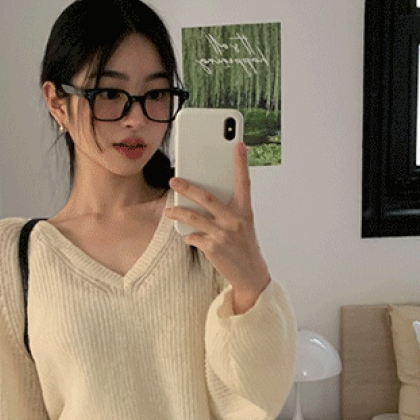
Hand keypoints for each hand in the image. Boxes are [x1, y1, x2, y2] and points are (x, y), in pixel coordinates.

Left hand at [165, 142, 270, 313]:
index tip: (238, 144)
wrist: (250, 275)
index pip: (244, 182)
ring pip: (193, 217)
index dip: (241, 162)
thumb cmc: (244, 247)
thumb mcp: (243, 225)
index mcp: (245, 211)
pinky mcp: (212, 247)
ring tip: (168, 211)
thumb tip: (205, 198)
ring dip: (177, 212)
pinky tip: (188, 237)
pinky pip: (192, 237)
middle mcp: (235, 220)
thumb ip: (230, 210)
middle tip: (173, 179)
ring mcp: (223, 234)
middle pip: (207, 197)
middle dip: (187, 187)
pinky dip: (188, 236)